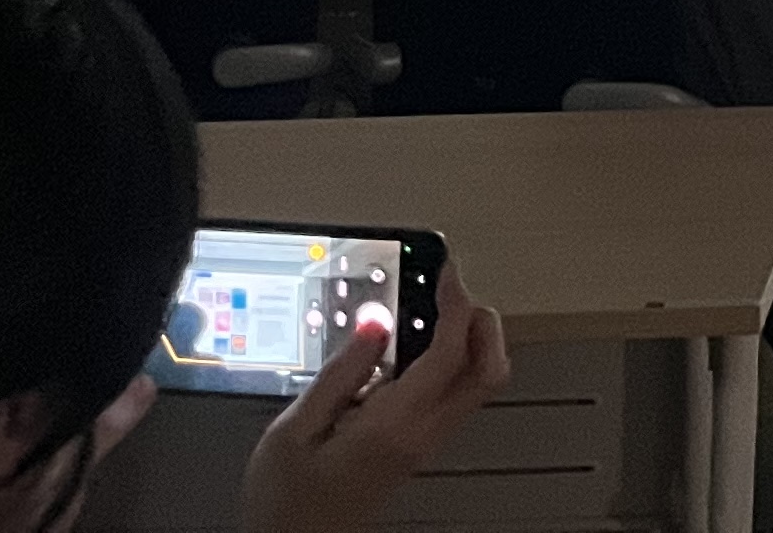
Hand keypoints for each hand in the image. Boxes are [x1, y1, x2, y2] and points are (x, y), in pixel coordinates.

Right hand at [240, 304, 510, 532]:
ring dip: (468, 342)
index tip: (446, 270)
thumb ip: (341, 373)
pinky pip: (451, 398)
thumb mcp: (294, 430)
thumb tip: (377, 322)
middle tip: (449, 292)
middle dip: (481, 322)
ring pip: (476, 385)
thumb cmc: (284, 502)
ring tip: (428, 311)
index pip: (451, 354)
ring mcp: (423, 445)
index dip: (457, 303)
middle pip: (488, 372)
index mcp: (394, 427)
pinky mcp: (415, 450)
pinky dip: (449, 364)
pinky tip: (409, 350)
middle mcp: (421, 436)